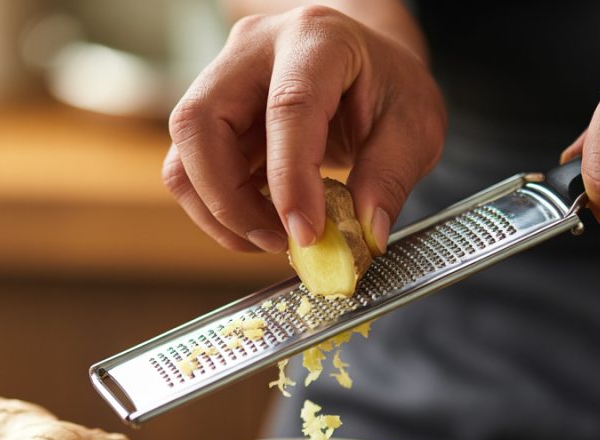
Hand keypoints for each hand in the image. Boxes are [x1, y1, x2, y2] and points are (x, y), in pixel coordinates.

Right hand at [163, 5, 446, 253]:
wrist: (362, 62)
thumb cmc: (388, 86)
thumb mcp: (415, 125)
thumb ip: (391, 177)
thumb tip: (365, 233)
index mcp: (316, 38)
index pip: (288, 108)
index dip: (291, 179)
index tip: (306, 233)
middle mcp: (253, 50)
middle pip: (200, 123)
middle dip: (229, 200)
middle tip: (278, 240)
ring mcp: (222, 81)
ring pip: (184, 152)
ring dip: (218, 211)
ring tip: (271, 238)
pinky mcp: (211, 117)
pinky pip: (189, 170)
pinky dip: (217, 210)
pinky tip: (258, 224)